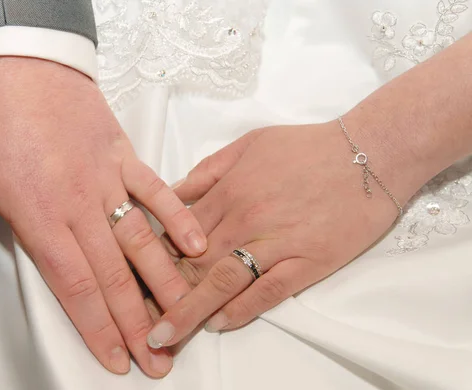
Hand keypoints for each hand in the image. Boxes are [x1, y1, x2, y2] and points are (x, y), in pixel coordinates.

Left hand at [0, 57, 206, 376]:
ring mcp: (108, 179)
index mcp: (39, 215)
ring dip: (164, 283)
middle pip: (114, 275)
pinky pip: (156, 191)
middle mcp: (80, 204)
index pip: (75, 286)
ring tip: (185, 316)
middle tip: (159, 357)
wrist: (19, 63)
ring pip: (142, 240)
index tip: (118, 358)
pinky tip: (196, 245)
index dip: (98, 327)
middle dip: (138, 322)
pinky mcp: (125, 156)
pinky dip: (178, 219)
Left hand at [146, 119, 420, 348]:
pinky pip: (268, 293)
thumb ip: (208, 171)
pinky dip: (241, 311)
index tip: (135, 278)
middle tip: (138, 317)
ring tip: (165, 336)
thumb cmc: (308, 147)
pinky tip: (219, 324)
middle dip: (161, 294)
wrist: (370, 154)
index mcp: (229, 191)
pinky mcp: (308, 263)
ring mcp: (277, 244)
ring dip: (190, 311)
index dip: (154, 258)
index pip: (179, 233)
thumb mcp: (249, 144)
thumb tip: (173, 195)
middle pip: (194, 264)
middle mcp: (246, 220)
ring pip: (224, 283)